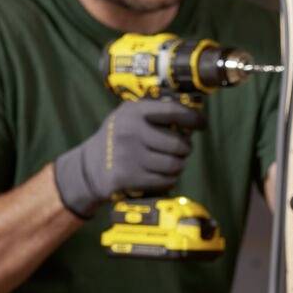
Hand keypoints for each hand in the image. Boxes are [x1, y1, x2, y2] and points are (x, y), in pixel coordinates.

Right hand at [52, 97, 199, 217]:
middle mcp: (131, 132)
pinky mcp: (129, 177)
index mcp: (134, 112)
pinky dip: (169, 180)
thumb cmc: (118, 138)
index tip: (202, 123)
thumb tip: (192, 117)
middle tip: (182, 149)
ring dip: (179, 165)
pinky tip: (163, 175)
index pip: (173, 112)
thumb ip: (154, 113)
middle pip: (178, 144)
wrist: (90, 166)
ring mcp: (129, 156)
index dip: (193, 118)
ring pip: (174, 165)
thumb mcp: (128, 116)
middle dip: (185, 148)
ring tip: (173, 162)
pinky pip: (165, 181)